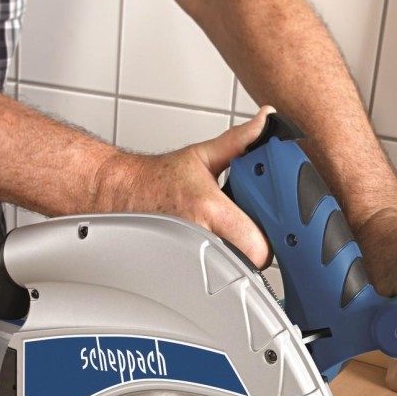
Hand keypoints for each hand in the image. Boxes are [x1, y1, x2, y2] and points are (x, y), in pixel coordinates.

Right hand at [100, 106, 272, 265]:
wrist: (124, 194)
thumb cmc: (159, 180)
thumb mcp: (202, 155)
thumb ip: (238, 141)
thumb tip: (263, 121)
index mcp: (210, 208)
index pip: (258, 244)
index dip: (271, 239)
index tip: (272, 229)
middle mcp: (200, 234)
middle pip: (250, 262)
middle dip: (258, 249)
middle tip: (253, 233)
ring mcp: (191, 254)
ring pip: (232, 271)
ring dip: (239, 258)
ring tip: (233, 239)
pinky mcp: (182, 265)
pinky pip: (213, 274)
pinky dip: (219, 265)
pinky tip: (217, 247)